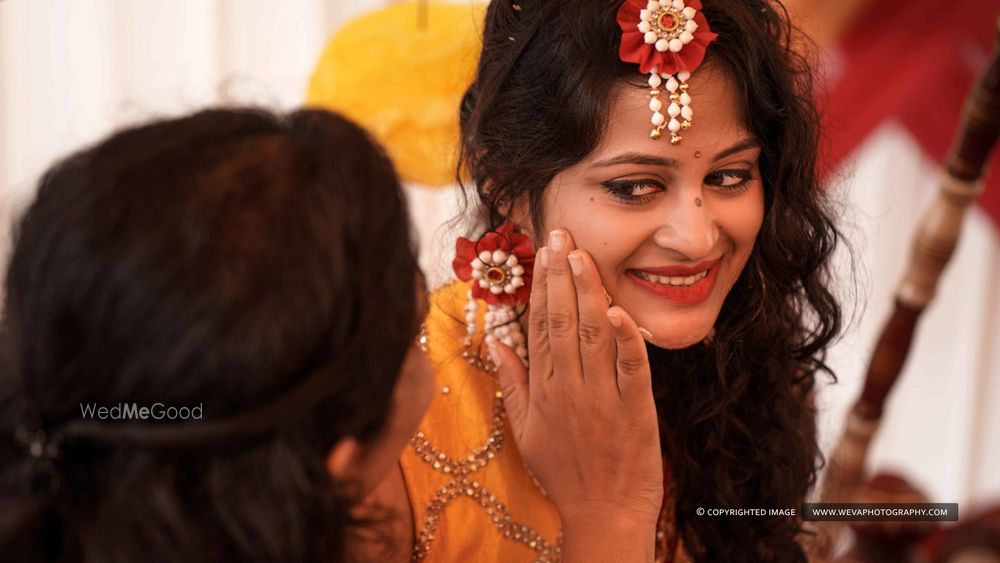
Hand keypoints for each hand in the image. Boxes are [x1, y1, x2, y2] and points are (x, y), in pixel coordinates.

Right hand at [490, 229, 662, 560]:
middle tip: (562, 234)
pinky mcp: (636, 408)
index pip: (539, 326)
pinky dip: (627, 338)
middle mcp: (569, 386)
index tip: (544, 251)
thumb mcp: (525, 430)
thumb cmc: (564, 472)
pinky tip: (617, 309)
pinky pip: (632, 367)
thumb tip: (495, 344)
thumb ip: (512, 383)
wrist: (604, 513)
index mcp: (543, 389)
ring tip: (582, 255)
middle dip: (561, 275)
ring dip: (587, 292)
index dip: (541, 286)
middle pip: (562, 321)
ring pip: (592, 335)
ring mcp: (603, 396)